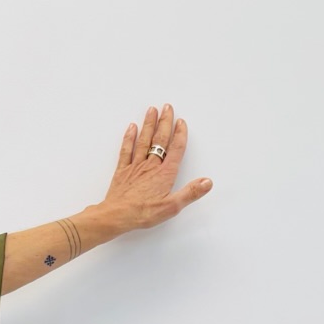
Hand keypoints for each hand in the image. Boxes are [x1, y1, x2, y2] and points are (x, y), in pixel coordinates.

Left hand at [97, 104, 211, 233]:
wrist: (117, 215)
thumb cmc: (143, 213)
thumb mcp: (172, 206)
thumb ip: (190, 192)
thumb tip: (207, 182)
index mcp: (164, 174)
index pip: (175, 149)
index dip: (180, 134)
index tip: (182, 122)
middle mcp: (151, 166)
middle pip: (160, 140)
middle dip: (165, 122)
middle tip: (168, 107)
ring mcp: (135, 166)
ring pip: (144, 140)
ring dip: (149, 124)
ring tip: (152, 110)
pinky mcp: (123, 170)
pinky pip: (126, 150)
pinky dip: (129, 137)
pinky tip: (132, 127)